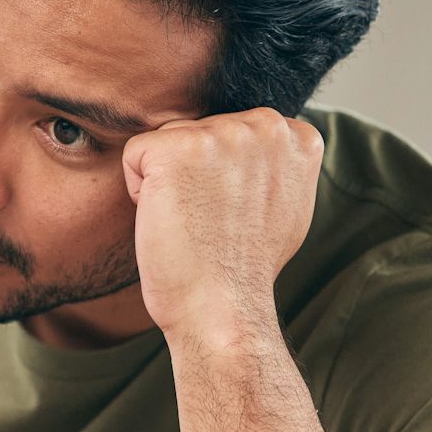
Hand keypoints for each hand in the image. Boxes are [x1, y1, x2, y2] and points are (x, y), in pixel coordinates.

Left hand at [121, 108, 322, 347]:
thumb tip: (260, 148)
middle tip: (210, 219)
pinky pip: (135, 154)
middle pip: (199, 131)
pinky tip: (169, 218)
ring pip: (168, 140)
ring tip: (192, 219)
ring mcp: (221, 133)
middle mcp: (265, 126)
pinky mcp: (176, 148)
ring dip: (167, 180)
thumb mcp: (287, 204)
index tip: (234, 211)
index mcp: (295, 137)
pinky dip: (139, 190)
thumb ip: (276, 164)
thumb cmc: (245, 266)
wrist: (222, 305)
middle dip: (193, 173)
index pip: (232, 131)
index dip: (222, 175)